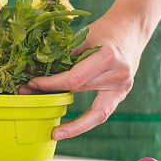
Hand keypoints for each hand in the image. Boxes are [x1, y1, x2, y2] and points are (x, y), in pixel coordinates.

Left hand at [19, 15, 144, 140]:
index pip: (74, 78)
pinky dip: (85, 123)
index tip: (32, 83)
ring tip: (54, 130)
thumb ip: (63, 53)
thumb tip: (34, 70)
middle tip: (30, 98)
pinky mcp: (122, 94)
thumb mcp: (82, 36)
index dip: (51, 84)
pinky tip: (67, 131)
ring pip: (92, 109)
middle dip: (53, 95)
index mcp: (108, 56)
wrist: (130, 29)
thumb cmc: (104, 30)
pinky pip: (102, 114)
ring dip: (71, 118)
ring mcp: (123, 86)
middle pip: (79, 91)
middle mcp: (119, 74)